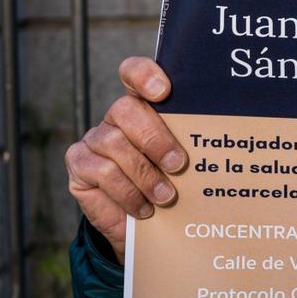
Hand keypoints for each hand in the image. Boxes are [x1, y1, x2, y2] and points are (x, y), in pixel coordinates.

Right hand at [64, 56, 186, 258]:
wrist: (141, 224)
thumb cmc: (170, 183)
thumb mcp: (183, 162)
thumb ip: (190, 144)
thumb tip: (217, 142)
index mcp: (144, 106)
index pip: (134, 73)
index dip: (144, 75)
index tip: (164, 91)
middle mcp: (116, 118)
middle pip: (126, 109)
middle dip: (155, 138)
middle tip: (178, 164)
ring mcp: (94, 139)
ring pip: (115, 144)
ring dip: (145, 174)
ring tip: (166, 195)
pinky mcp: (79, 165)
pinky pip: (102, 172)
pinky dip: (128, 192)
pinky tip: (144, 208)